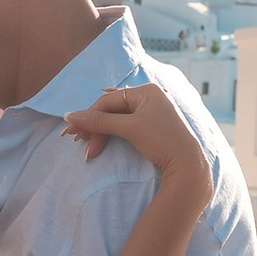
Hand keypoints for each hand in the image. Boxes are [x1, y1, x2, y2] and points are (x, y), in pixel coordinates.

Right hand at [60, 80, 207, 183]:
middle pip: (111, 110)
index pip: (107, 101)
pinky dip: (111, 134)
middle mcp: (148, 96)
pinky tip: (100, 140)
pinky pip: (124, 125)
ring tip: (89, 149)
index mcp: (146, 91)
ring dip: (100, 133)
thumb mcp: (129, 128)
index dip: (87, 116)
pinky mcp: (151, 125)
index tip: (70, 131)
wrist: (187, 164)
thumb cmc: (161, 141)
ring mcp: (150, 110)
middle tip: (77, 142)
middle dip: (94, 127)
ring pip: (116, 119)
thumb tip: (69, 116)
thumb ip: (99, 122)